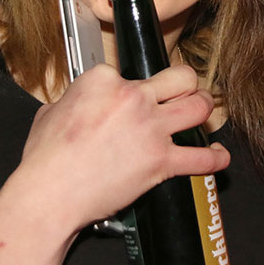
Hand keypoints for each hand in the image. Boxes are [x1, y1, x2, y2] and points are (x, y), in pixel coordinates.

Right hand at [17, 63, 228, 231]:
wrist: (48, 194)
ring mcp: (150, 128)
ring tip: (203, 113)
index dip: (134, 86)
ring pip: (197, 106)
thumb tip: (78, 103)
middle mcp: (132, 97)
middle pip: (179, 77)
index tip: (133, 98)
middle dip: (186, 83)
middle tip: (186, 90)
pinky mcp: (161, 160)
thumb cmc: (44, 160)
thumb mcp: (50, 112)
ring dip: (205, 108)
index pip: (133, 70)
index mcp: (104, 80)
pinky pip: (201, 157)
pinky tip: (219, 156)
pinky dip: (215, 158)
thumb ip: (73, 100)